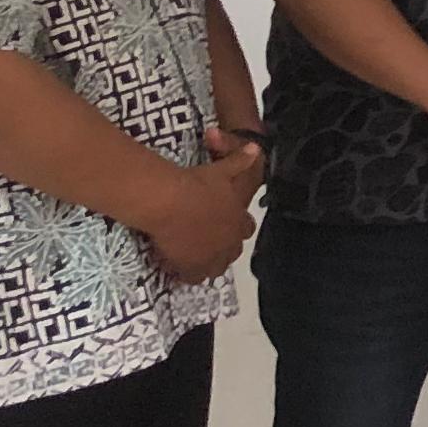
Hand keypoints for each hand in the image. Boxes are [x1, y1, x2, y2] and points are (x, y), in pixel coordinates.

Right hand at [146, 134, 263, 281]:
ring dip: (208, 264)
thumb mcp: (222, 170)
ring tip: (195, 259)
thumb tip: (254, 149)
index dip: (236, 227)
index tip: (225, 224)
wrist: (172, 201)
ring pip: (216, 268)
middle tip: (208, 243)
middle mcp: (229, 242)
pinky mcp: (192, 267)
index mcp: (239, 219)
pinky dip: (187, 274)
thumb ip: (240, 161)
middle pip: (233, 251)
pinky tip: (178, 268)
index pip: (246, 229)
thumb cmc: (198, 184)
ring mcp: (212, 257)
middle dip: (223, 247)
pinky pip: (193, 278)